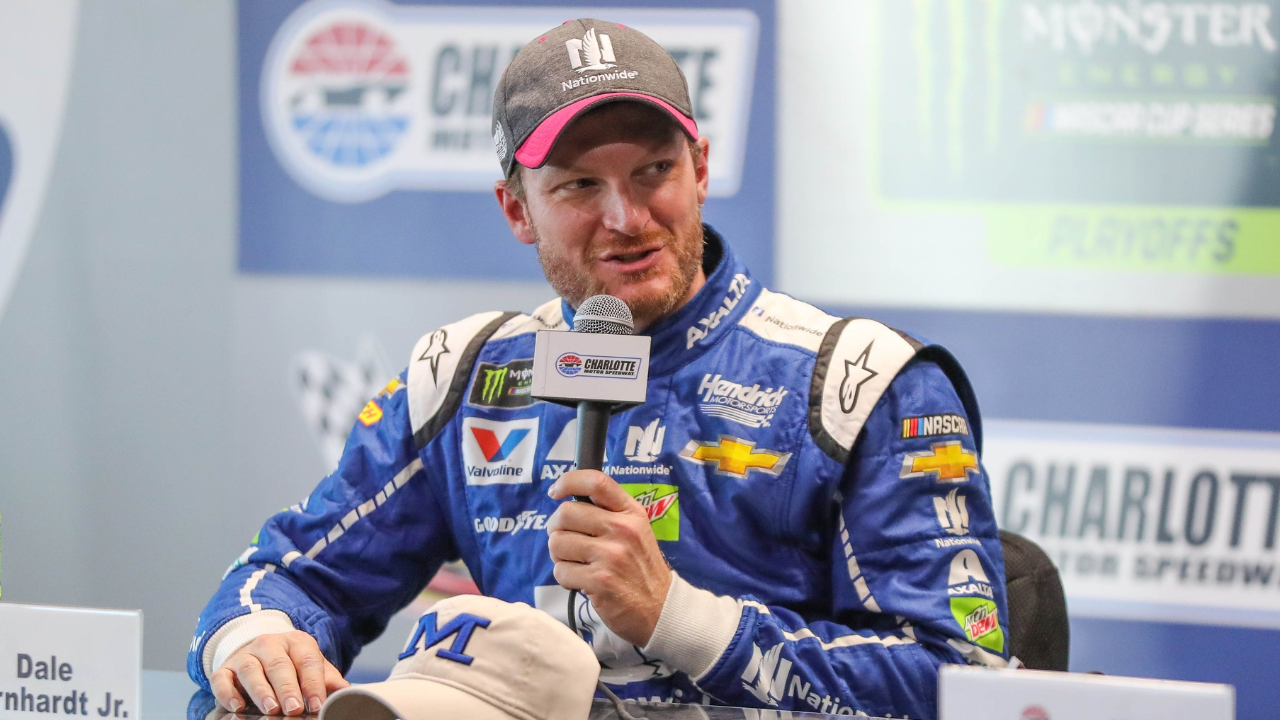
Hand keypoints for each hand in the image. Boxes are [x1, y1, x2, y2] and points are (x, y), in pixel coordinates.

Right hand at [210, 630, 348, 714]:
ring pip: (251, 670)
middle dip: (288, 688)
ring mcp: (246, 655)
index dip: (313, 683)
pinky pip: (222, 678)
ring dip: (261, 691)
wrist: (260, 652)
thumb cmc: (292, 663)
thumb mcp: (312, 666)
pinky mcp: (225, 668)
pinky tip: (236, 707)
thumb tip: (345, 691)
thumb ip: (327, 678)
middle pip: (279, 665)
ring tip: (271, 709)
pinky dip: (227, 692)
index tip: (317, 704)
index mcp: (297, 642)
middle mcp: (270, 644)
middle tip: (294, 709)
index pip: (307, 660)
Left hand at [546, 469, 672, 646]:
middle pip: (565, 513)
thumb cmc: (640, 568)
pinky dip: (565, 579)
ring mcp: (611, 555)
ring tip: (577, 564)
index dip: (568, 481)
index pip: (596, 482)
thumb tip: (566, 500)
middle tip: (567, 542)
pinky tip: (582, 582)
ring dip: (560, 556)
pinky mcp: (600, 581)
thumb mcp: (635, 530)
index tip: (556, 492)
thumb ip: (608, 512)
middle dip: (556, 529)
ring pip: (557, 543)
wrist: (660, 608)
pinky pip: (561, 572)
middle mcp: (622, 529)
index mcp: (630, 513)